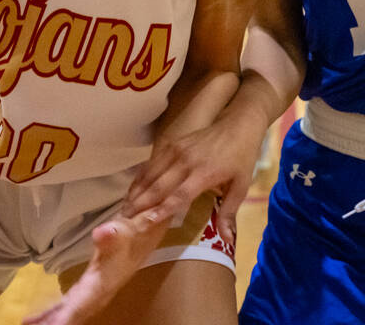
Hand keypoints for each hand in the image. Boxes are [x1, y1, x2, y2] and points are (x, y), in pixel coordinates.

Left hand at [22, 209, 169, 324]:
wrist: (140, 240)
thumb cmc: (131, 236)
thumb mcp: (124, 232)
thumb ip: (113, 234)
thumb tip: (102, 232)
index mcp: (101, 285)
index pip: (80, 306)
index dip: (65, 318)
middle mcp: (95, 295)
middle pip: (72, 315)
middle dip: (54, 323)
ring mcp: (89, 294)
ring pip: (68, 313)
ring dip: (50, 320)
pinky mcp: (85, 291)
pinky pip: (66, 307)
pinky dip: (52, 314)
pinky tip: (37, 318)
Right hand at [122, 111, 264, 244]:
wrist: (238, 124)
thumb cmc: (241, 158)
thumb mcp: (241, 186)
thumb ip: (229, 212)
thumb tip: (226, 239)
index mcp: (204, 173)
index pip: (179, 195)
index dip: (162, 210)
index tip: (145, 223)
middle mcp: (186, 161)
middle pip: (159, 186)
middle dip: (140, 205)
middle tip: (123, 222)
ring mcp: (177, 150)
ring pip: (151, 174)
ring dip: (136, 192)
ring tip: (123, 209)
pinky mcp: (173, 144)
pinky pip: (153, 163)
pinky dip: (140, 177)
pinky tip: (132, 190)